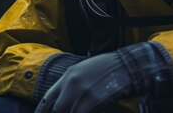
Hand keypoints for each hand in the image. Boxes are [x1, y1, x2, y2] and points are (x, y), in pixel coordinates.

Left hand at [34, 42, 172, 112]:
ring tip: (77, 112)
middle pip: (56, 109)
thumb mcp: (87, 70)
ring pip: (65, 112)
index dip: (43, 111)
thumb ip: (74, 84)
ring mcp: (81, 91)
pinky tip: (89, 111)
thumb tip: (66, 100)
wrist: (129, 65)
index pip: (47, 98)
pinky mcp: (92, 99)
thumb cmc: (111, 68)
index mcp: (69, 74)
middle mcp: (71, 82)